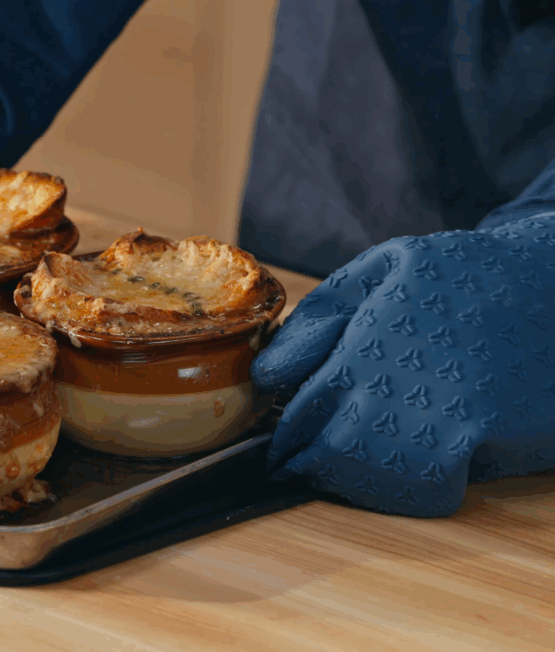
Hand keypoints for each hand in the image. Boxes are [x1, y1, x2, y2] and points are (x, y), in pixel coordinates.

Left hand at [252, 214, 554, 515]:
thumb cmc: (467, 274)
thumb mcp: (385, 269)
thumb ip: (318, 319)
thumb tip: (267, 375)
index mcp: (369, 340)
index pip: (301, 412)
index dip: (284, 438)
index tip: (278, 449)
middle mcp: (404, 382)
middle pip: (331, 452)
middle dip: (309, 464)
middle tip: (299, 467)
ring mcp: (451, 418)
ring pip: (377, 479)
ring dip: (353, 481)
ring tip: (342, 471)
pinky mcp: (493, 442)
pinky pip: (431, 489)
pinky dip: (408, 489)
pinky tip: (403, 471)